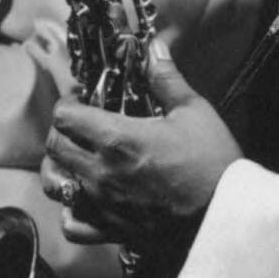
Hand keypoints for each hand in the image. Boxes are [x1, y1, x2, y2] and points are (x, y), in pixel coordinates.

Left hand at [41, 38, 241, 246]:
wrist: (224, 214)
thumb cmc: (210, 160)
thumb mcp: (193, 110)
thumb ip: (166, 78)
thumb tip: (154, 46)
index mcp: (117, 138)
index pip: (65, 116)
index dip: (69, 102)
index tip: (83, 98)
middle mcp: (101, 172)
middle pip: (54, 147)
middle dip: (62, 129)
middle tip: (80, 123)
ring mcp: (103, 205)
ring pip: (54, 186)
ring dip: (58, 167)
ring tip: (75, 157)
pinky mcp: (112, 231)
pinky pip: (73, 225)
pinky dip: (71, 210)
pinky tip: (84, 197)